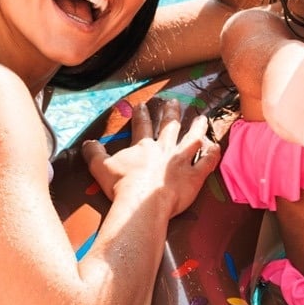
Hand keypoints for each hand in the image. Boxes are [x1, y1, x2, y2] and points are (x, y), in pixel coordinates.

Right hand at [81, 98, 219, 216]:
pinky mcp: (194, 177)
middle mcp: (164, 150)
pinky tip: (216, 146)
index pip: (142, 126)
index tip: (142, 105)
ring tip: (202, 118)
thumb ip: (94, 154)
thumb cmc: (121, 186)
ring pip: (193, 139)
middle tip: (175, 102)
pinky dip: (212, 154)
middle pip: (170, 127)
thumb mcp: (101, 168)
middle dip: (172, 113)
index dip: (142, 115)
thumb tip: (87, 143)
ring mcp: (181, 162)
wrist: (141, 202)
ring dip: (197, 128)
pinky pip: (207, 162)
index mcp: (143, 147)